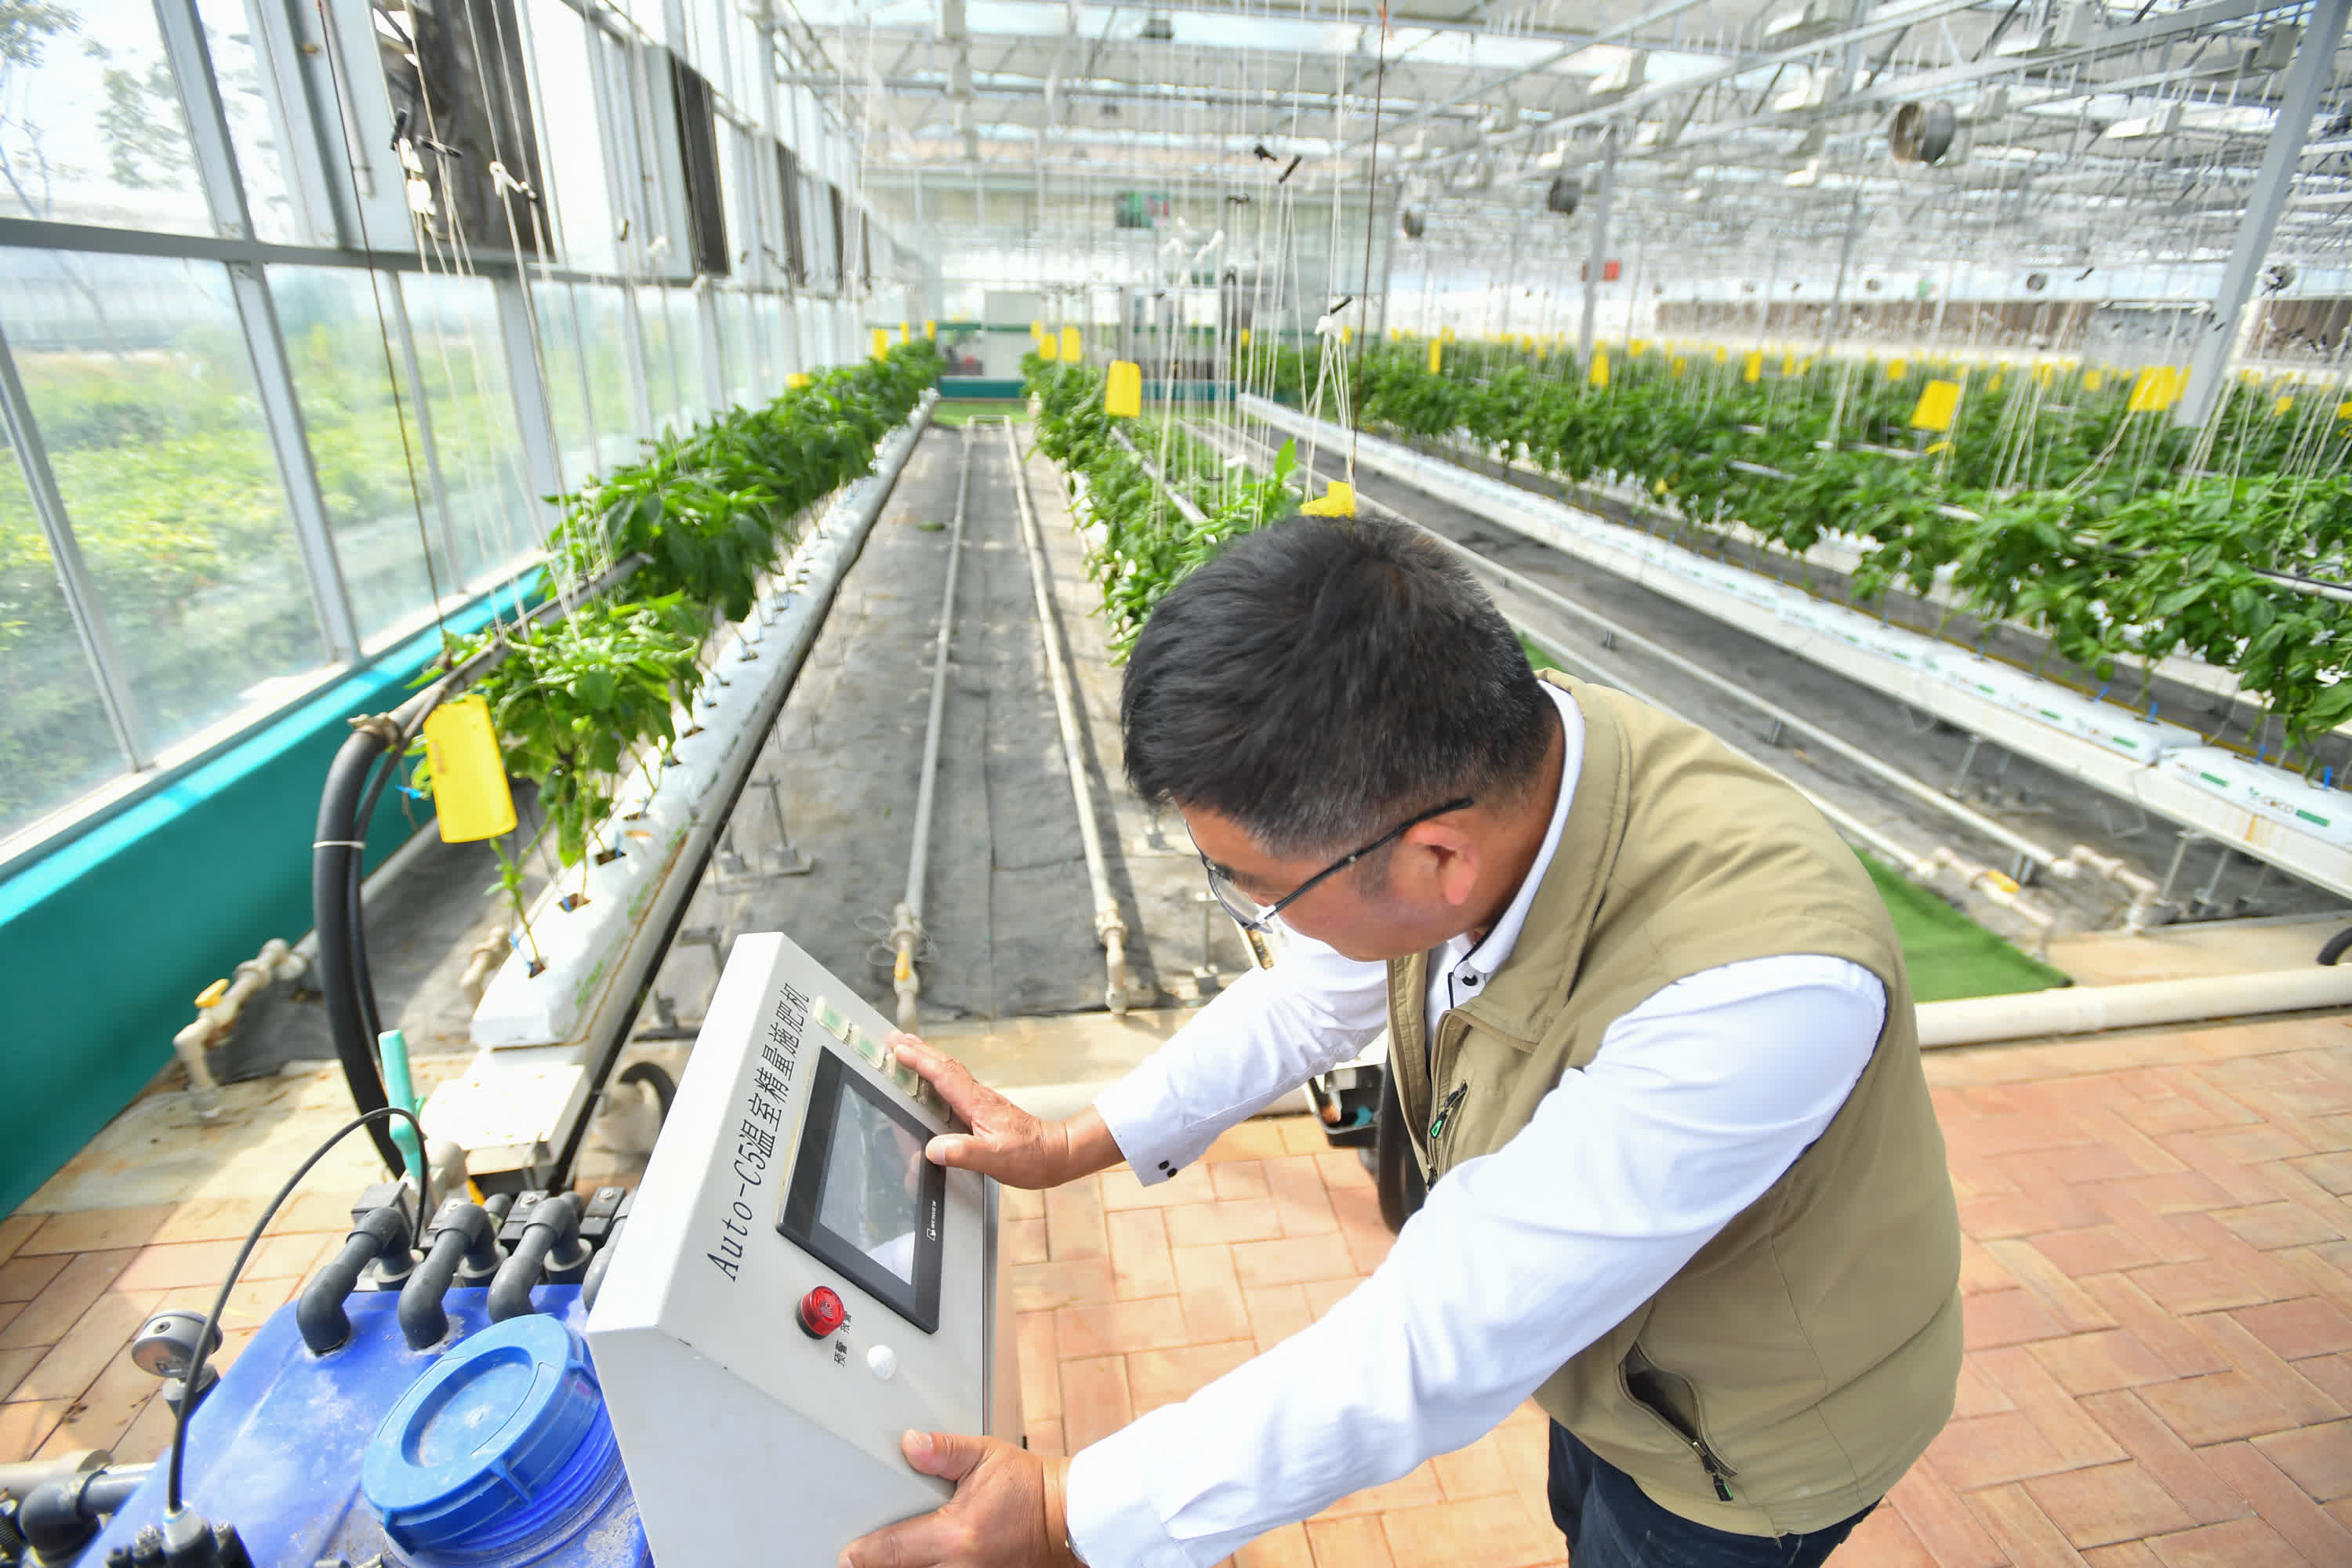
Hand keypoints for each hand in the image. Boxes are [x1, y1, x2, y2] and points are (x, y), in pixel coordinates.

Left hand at [838, 1429, 1080, 1567]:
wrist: (1065, 1516)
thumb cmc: (1028, 1486)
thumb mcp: (985, 1456)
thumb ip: (944, 1450)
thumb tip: (909, 1443)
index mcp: (957, 1534)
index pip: (893, 1551)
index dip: (863, 1555)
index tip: (847, 1554)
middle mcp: (962, 1566)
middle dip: (879, 1566)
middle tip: (860, 1555)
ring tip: (885, 1558)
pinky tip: (919, 1562)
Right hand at [888, 1035, 1118, 1189]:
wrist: (1056, 1153)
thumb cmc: (1030, 1156)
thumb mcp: (995, 1159)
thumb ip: (964, 1153)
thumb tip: (933, 1149)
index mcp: (977, 1104)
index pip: (943, 1075)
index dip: (919, 1061)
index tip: (897, 1048)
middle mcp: (978, 1097)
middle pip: (944, 1065)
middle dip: (918, 1050)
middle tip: (895, 1037)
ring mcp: (982, 1101)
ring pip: (950, 1072)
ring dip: (928, 1058)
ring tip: (909, 1049)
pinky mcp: (985, 1110)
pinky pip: (956, 1084)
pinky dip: (940, 1075)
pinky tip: (935, 1080)